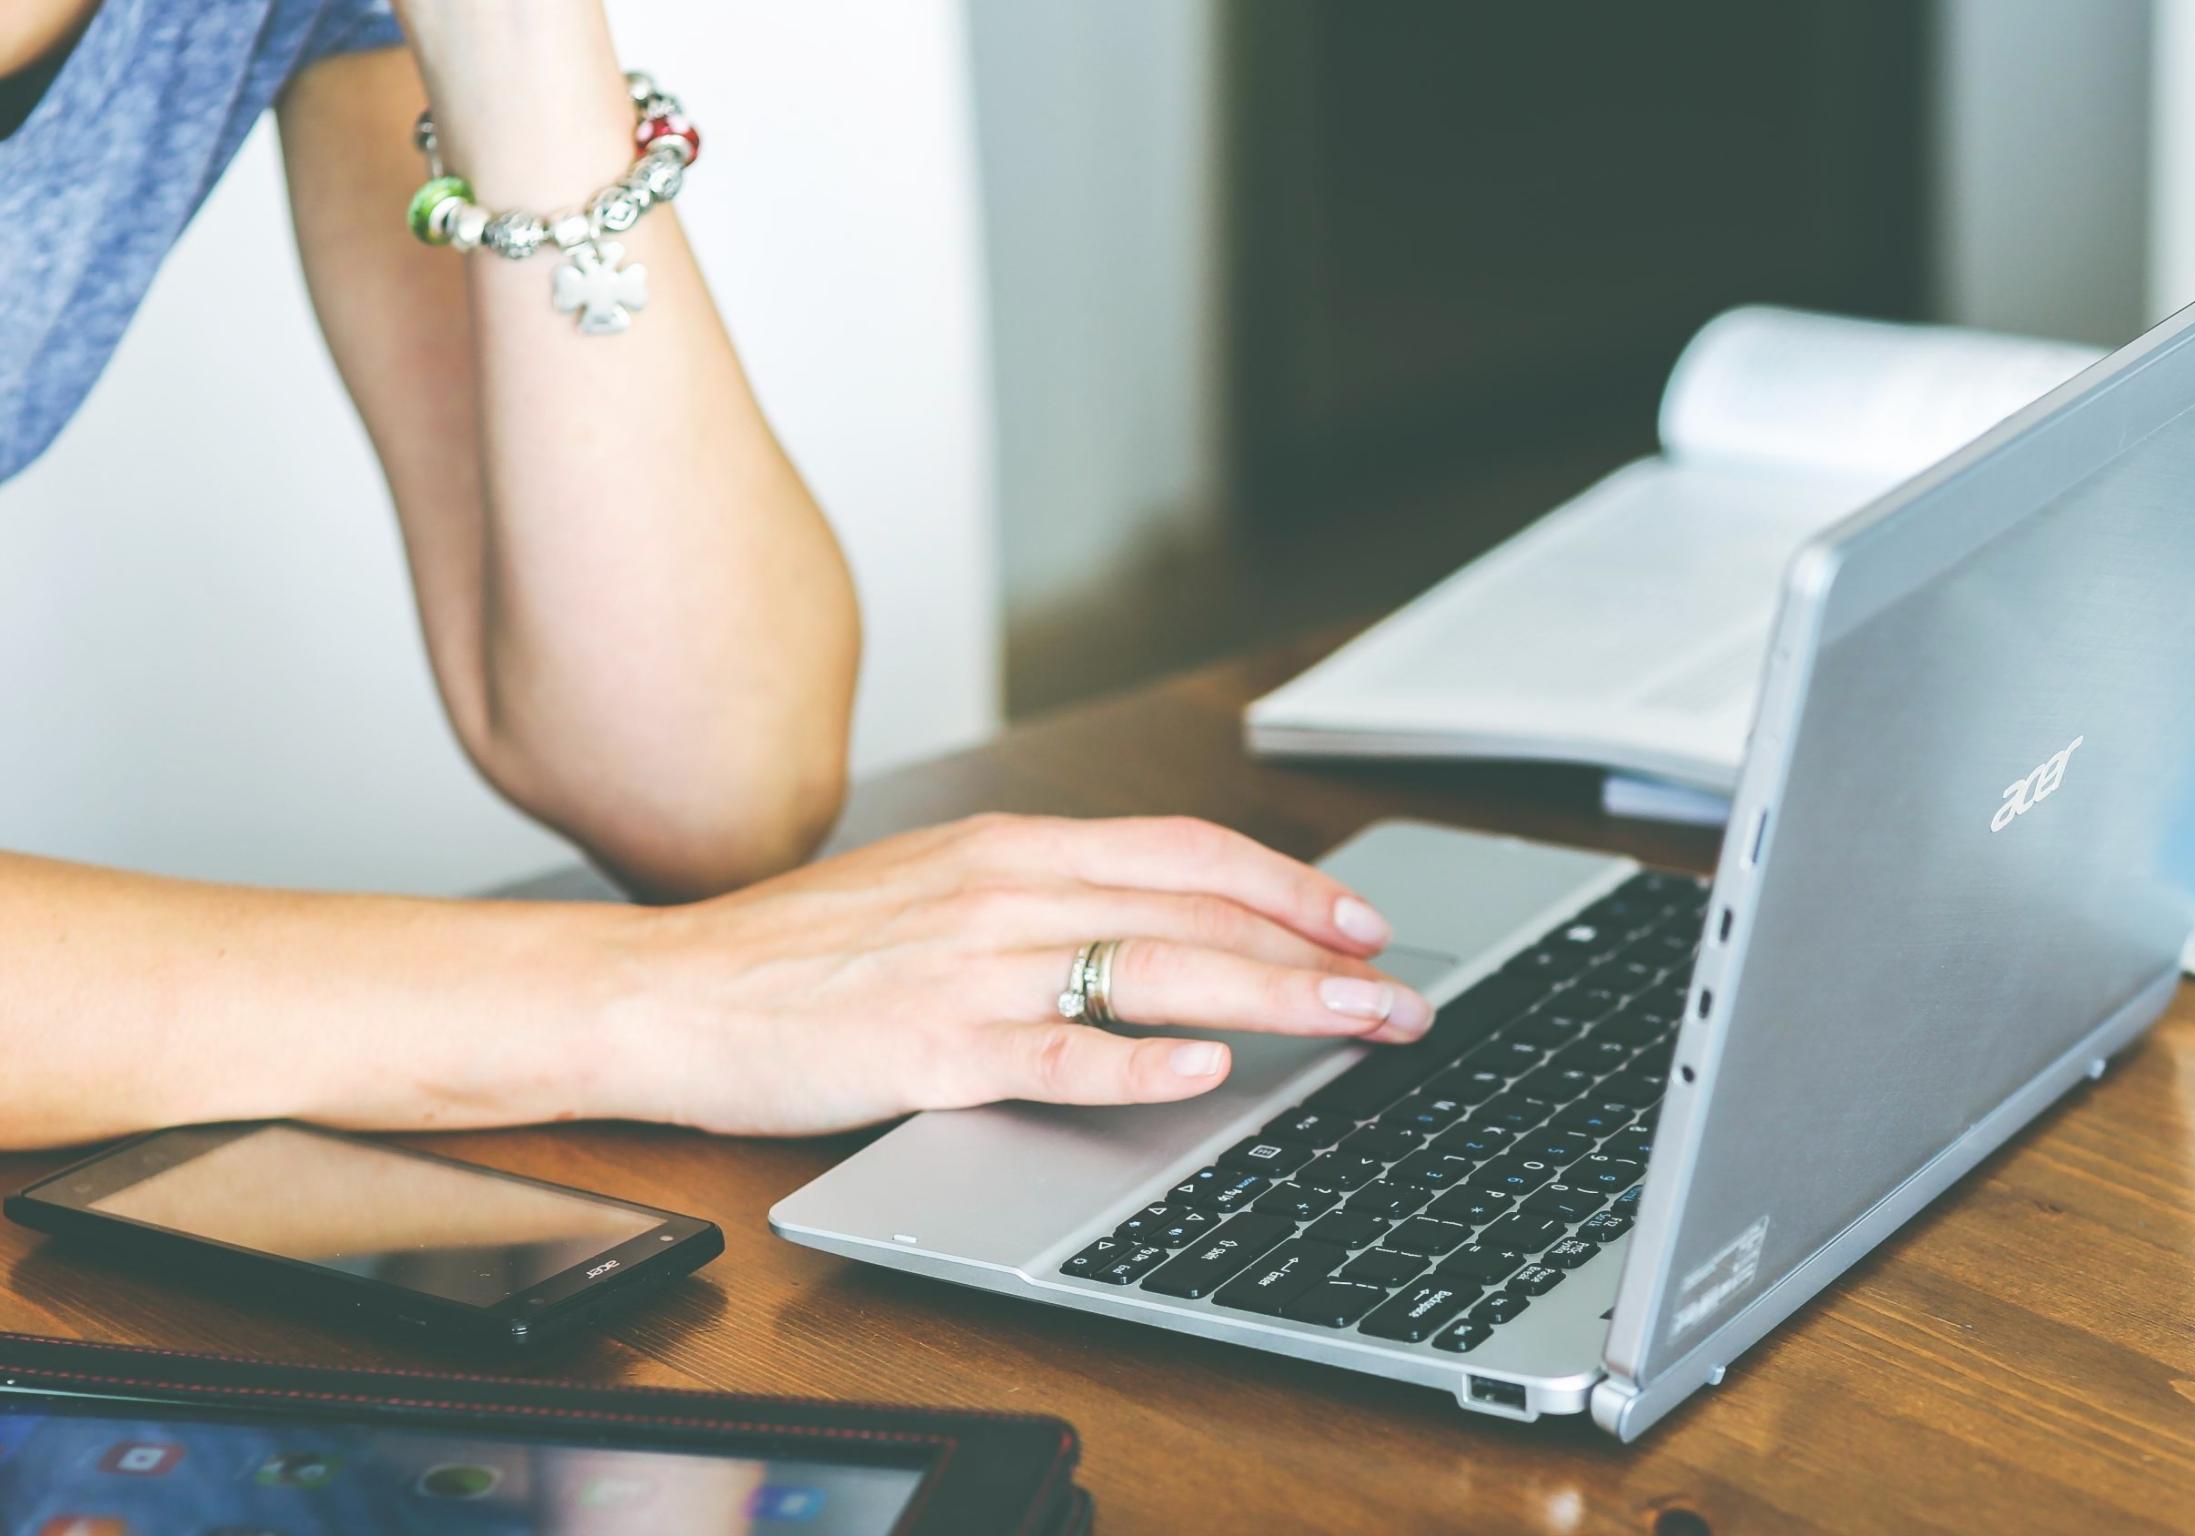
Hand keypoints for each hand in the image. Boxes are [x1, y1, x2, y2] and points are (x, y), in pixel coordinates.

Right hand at [596, 815, 1435, 1134]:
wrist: (664, 991)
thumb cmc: (797, 954)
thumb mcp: (935, 890)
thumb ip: (1041, 900)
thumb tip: (1154, 927)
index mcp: (1013, 848)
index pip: (1186, 851)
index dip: (1288, 884)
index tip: (1361, 923)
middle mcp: (1006, 891)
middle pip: (1197, 911)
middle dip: (1317, 954)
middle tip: (1401, 996)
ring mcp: (971, 968)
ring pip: (1155, 970)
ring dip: (1274, 999)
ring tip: (1356, 1026)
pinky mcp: (929, 1048)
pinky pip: (1054, 1052)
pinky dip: (1137, 1060)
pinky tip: (1204, 1071)